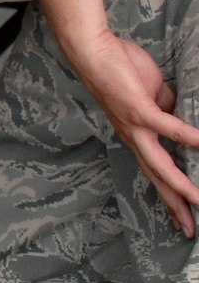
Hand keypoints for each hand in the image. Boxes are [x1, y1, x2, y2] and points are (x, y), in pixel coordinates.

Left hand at [68, 29, 198, 237]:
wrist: (93, 50)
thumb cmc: (120, 71)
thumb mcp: (152, 98)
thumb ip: (168, 112)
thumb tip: (185, 120)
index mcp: (137, 137)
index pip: (156, 173)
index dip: (170, 198)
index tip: (184, 221)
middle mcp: (134, 138)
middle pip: (157, 179)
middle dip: (175, 207)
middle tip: (191, 232)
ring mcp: (134, 126)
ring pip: (160, 164)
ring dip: (180, 185)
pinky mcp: (137, 109)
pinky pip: (167, 127)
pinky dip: (188, 137)